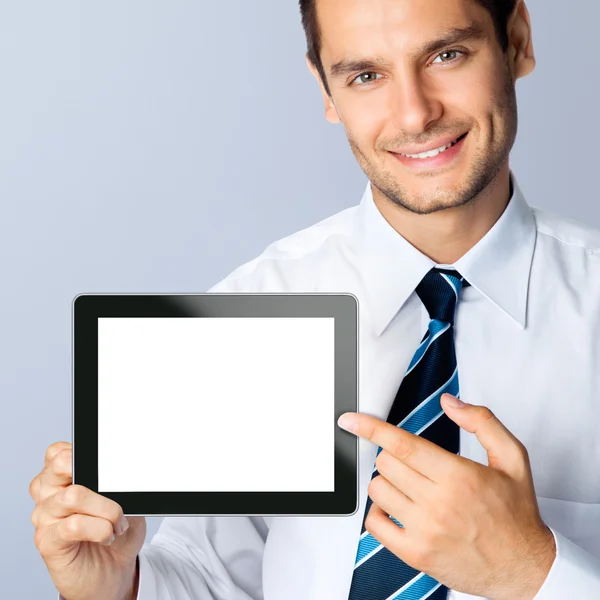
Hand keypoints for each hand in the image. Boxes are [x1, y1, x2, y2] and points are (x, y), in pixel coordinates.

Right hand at [29, 442, 145, 599]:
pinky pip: (73, 525)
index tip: (110, 466)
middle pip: (61, 464)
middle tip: (114, 492)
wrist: (114, 569)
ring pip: (74, 495)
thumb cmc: (115, 529)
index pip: (59, 451)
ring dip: (107, 508)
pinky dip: (100, 528)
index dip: (84, 453)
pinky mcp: (47, 541)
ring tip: (118, 522)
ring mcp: (45, 517)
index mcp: (61, 477)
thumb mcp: (124, 498)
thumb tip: (120, 472)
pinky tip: (108, 535)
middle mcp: (48, 493)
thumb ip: (116, 482)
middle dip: (95, 475)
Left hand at [338, 395, 555, 599]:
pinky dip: (379, 512)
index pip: (402, 444)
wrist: (525, 568)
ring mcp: (425, 532)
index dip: (371, 428)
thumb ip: (481, 422)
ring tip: (410, 488)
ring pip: (378, 490)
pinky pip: (374, 525)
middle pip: (386, 464)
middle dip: (392, 456)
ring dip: (388, 483)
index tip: (351, 420)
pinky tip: (399, 509)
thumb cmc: (515, 513)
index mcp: (459, 476)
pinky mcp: (416, 555)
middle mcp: (438, 504)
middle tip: (412, 464)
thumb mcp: (512, 458)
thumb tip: (449, 402)